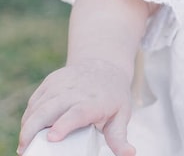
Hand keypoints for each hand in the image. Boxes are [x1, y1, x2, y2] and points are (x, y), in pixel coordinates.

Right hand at [19, 59, 134, 155]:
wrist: (106, 65)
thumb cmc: (114, 96)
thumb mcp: (121, 115)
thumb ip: (120, 138)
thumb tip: (130, 154)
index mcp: (96, 100)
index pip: (78, 112)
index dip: (65, 124)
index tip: (52, 137)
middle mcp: (77, 89)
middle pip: (50, 108)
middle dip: (33, 128)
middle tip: (25, 149)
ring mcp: (63, 83)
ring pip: (39, 104)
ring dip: (28, 124)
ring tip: (25, 144)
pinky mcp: (52, 80)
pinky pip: (35, 99)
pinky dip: (29, 115)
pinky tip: (28, 128)